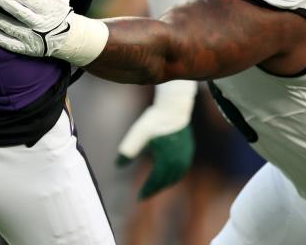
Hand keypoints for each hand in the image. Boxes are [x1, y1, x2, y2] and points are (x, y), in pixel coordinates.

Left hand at [0, 0, 108, 65]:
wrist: (65, 37)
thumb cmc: (58, 10)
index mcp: (47, 9)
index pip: (33, 2)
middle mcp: (39, 25)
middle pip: (21, 15)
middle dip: (9, 6)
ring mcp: (31, 38)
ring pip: (12, 29)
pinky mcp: (25, 48)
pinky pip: (9, 44)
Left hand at [117, 80, 197, 198]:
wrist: (174, 107)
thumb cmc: (154, 119)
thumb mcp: (138, 134)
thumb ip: (128, 150)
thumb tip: (117, 165)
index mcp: (166, 159)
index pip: (156, 181)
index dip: (147, 190)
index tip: (138, 198)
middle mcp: (178, 161)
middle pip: (166, 181)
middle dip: (155, 189)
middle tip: (144, 196)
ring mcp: (185, 157)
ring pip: (175, 177)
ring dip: (164, 184)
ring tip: (153, 187)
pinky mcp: (188, 151)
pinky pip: (180, 170)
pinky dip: (172, 176)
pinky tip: (166, 175)